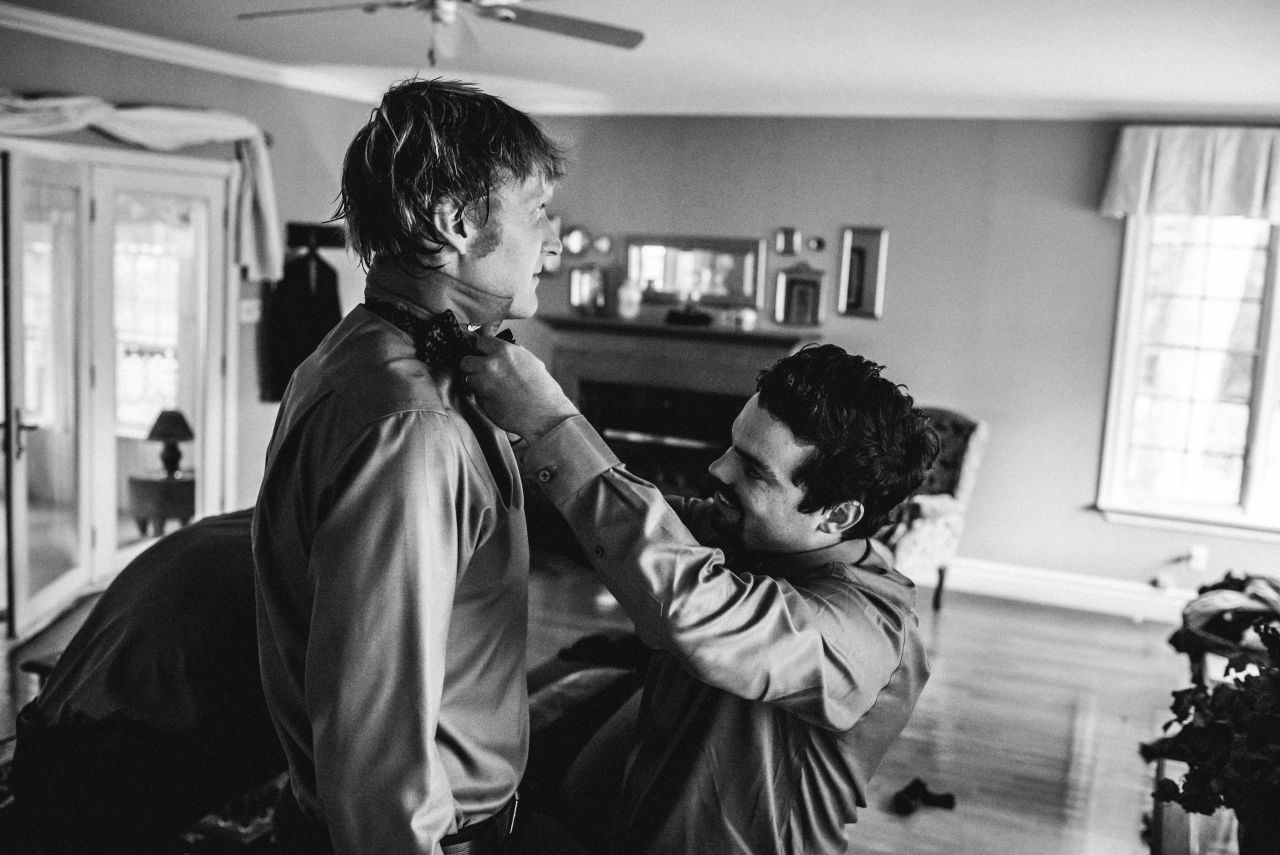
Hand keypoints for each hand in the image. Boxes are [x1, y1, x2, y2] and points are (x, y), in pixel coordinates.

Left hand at [460, 336, 578, 441]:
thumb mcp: (532, 361)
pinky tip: (496, 399)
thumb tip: (501, 349)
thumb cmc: (543, 389)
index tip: (483, 354)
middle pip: (466, 361)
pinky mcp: (481, 401)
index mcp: (504, 351)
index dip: (481, 349)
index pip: (479, 341)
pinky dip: (481, 396)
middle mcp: (490, 365)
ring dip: (475, 382)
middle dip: (472, 366)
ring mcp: (483, 384)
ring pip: (467, 379)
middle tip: (482, 372)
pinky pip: (475, 395)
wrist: (546, 414)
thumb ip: (513, 353)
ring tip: (492, 388)